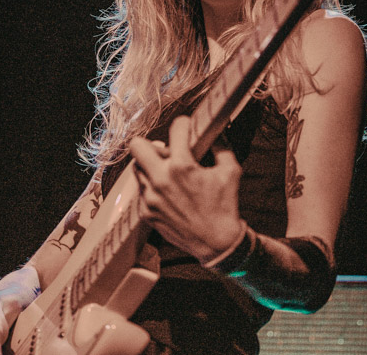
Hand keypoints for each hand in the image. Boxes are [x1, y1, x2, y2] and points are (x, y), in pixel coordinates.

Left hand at [128, 115, 245, 262]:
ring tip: (167, 172)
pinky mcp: (146, 212)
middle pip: (137, 146)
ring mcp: (151, 197)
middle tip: (166, 150)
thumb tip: (216, 131)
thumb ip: (222, 146)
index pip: (176, 130)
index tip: (186, 126)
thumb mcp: (230, 171)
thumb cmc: (225, 206)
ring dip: (150, 165)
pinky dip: (152, 186)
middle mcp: (161, 180)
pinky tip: (167, 192)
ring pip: (136, 168)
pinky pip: (141, 190)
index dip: (184, 123)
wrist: (217, 243)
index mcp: (182, 167)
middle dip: (150, 143)